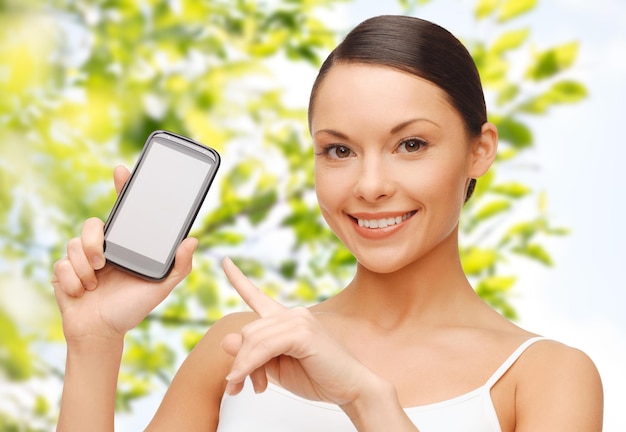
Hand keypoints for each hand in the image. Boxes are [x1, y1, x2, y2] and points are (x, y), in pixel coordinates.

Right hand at [52, 166, 196, 342]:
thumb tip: (192, 240)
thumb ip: (179, 267)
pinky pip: (62, 265)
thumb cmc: (131, 308)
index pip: (123, 210)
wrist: (101, 332)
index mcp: (126, 244)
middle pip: (92, 224)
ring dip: (84, 270)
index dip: (122, 188)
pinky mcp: (63, 269)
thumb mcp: (160, 289)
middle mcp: (103, 246)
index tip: (122, 170)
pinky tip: (81, 293)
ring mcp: (81, 257)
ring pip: (75, 245)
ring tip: (94, 285)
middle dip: (94, 242)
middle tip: (103, 261)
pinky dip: (73, 282)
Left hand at [220, 257, 377, 406]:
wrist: (352, 389)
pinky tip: (243, 378)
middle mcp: (292, 314)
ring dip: (242, 367)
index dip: (239, 279)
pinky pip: (264, 347)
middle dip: (239, 362)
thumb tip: (226, 339)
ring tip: (240, 388)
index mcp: (287, 320)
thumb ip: (254, 354)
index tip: (225, 262)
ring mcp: (299, 320)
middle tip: (236, 387)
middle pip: (248, 332)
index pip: (258, 296)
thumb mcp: (277, 368)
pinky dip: (249, 365)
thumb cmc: (319, 378)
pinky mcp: (303, 333)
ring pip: (253, 340)